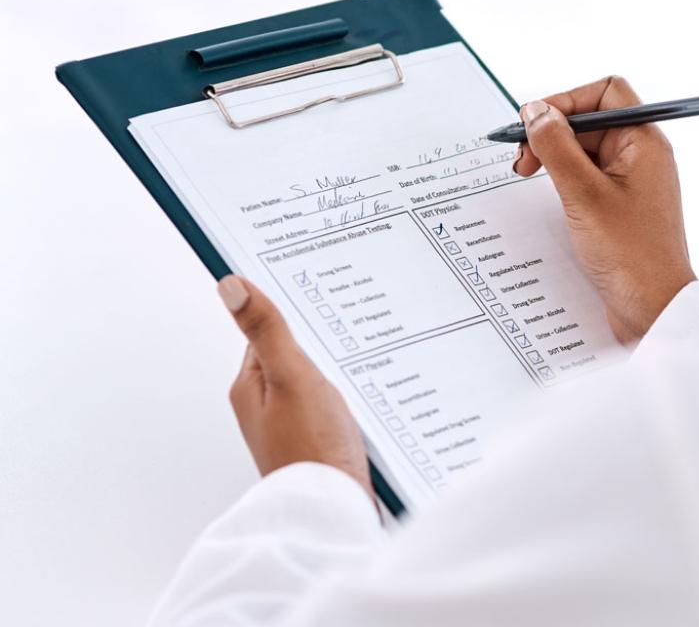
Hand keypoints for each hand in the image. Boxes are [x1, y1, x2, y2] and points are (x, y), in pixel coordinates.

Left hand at [217, 275, 372, 499]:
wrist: (335, 513)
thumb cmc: (312, 451)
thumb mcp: (292, 378)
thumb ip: (267, 330)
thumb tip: (231, 284)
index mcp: (251, 387)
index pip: (269, 330)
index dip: (295, 311)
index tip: (319, 292)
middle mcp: (266, 406)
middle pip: (295, 353)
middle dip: (322, 341)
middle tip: (350, 326)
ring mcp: (292, 425)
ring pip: (317, 379)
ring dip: (339, 369)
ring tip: (363, 359)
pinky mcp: (317, 442)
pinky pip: (333, 404)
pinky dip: (350, 394)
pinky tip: (369, 394)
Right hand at [513, 76, 695, 342]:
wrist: (654, 311)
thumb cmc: (631, 257)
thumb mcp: (583, 195)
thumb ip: (556, 147)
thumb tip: (536, 112)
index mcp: (644, 143)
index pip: (605, 93)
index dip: (566, 101)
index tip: (534, 124)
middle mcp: (641, 156)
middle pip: (590, 120)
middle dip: (552, 133)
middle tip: (522, 161)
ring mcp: (631, 182)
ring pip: (585, 150)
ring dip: (553, 157)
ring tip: (526, 176)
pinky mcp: (620, 207)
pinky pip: (588, 178)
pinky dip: (563, 181)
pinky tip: (546, 197)